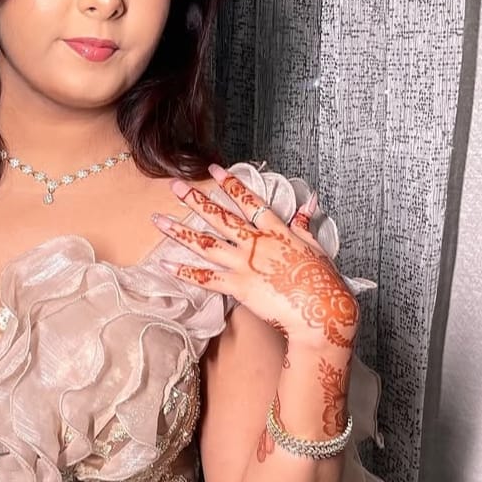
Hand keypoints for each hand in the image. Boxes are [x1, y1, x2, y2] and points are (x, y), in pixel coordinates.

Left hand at [153, 163, 358, 352]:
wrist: (321, 311)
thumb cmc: (322, 281)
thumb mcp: (316, 246)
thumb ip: (304, 223)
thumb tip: (309, 202)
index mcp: (275, 230)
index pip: (248, 200)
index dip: (230, 184)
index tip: (214, 170)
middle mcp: (255, 243)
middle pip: (219, 217)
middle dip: (195, 200)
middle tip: (174, 186)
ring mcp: (244, 264)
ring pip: (206, 243)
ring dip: (180, 231)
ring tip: (159, 220)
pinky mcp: (238, 287)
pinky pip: (206, 278)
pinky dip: (185, 272)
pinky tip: (166, 264)